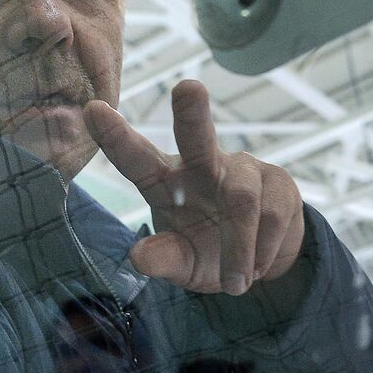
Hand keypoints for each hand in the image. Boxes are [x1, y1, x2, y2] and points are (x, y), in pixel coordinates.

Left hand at [85, 81, 304, 295]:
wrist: (263, 261)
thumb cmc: (209, 254)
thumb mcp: (183, 265)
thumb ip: (163, 259)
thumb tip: (138, 257)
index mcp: (166, 182)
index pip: (136, 159)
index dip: (116, 136)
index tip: (92, 108)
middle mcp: (202, 166)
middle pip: (197, 137)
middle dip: (192, 113)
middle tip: (189, 88)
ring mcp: (243, 169)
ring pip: (242, 199)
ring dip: (239, 247)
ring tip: (235, 284)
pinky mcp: (279, 181)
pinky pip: (272, 215)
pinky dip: (263, 250)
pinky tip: (258, 265)